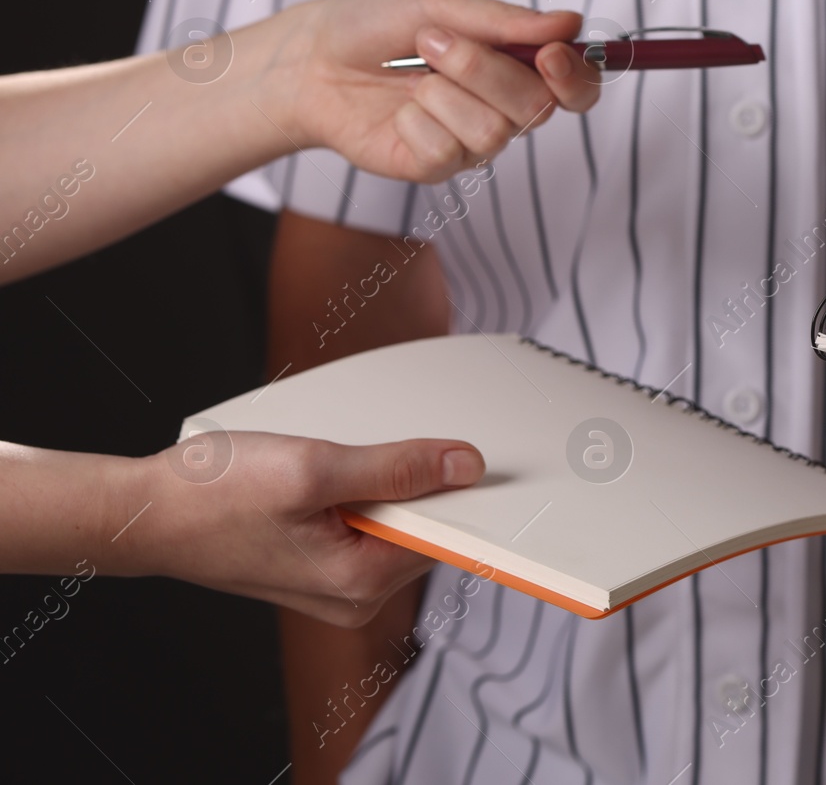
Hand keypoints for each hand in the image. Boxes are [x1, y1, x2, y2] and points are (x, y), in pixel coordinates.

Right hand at [125, 431, 486, 625]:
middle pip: (424, 528)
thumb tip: (463, 466)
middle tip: (390, 440)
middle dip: (418, 481)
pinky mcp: (320, 565)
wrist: (144, 514)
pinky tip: (330, 468)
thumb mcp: (312, 468)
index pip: (448, 535)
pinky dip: (360, 491)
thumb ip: (394, 467)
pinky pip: (364, 524)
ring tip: (339, 456)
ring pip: (392, 522)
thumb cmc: (212, 496)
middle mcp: (355, 595)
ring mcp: (338, 584)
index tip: (472, 452)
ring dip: (384, 481)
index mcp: (362, 582)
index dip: (463, 490)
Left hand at [253, 0, 599, 182]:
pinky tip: (398, 110)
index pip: (578, 87)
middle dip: (482, 68)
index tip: (550, 55)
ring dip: (445, 90)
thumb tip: (570, 22)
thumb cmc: (374, 22)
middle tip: (432, 40)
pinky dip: (416, 121)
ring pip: (494, 132)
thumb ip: (505, 19)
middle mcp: (503, 107)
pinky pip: (449, 151)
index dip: (577, 78)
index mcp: (516, 63)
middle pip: (536, 107)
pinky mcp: (437, 167)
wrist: (311, 58)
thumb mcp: (439, 1)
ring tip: (411, 72)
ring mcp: (472, 141)